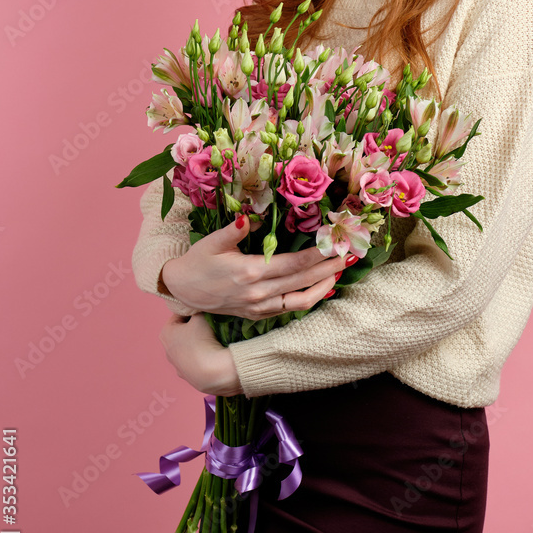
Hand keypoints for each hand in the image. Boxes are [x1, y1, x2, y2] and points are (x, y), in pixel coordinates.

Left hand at [159, 313, 242, 395]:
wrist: (212, 372)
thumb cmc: (203, 340)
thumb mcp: (201, 317)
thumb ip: (198, 309)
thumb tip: (201, 307)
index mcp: (166, 333)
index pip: (180, 314)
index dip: (194, 312)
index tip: (205, 313)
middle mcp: (167, 350)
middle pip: (183, 332)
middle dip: (195, 328)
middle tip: (210, 325)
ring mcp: (177, 365)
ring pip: (188, 347)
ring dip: (198, 343)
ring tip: (213, 341)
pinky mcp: (187, 377)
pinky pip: (195, 361)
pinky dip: (202, 357)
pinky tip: (212, 356)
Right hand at [160, 215, 350, 316]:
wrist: (183, 291)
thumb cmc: (198, 262)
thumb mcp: (212, 242)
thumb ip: (234, 230)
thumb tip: (253, 217)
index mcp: (248, 272)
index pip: (291, 264)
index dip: (315, 255)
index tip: (334, 244)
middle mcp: (257, 294)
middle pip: (302, 281)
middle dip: (328, 268)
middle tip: (349, 254)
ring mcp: (259, 307)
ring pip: (300, 300)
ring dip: (324, 286)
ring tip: (340, 271)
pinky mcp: (259, 315)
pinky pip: (290, 308)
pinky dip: (309, 298)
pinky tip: (321, 287)